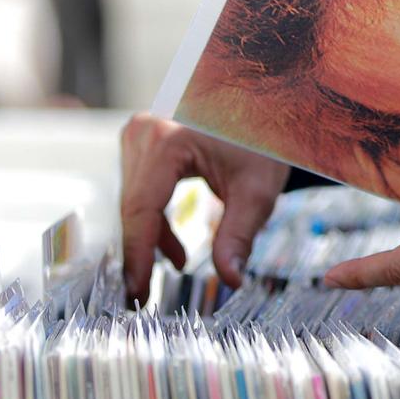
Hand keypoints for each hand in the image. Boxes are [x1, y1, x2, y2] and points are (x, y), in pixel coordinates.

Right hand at [120, 112, 288, 302]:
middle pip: (133, 208)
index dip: (137, 256)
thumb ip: (239, 236)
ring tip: (181, 264)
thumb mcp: (257, 190)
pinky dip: (156, 221)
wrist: (266, 99)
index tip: (137, 294)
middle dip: (142, 253)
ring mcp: (140, 134)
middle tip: (145, 298)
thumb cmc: (264, 138)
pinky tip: (176, 251)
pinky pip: (140, 191)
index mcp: (167, 141)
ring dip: (152, 238)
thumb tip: (230, 280)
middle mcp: (144, 132)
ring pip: (134, 202)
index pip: (141, 210)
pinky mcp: (144, 141)